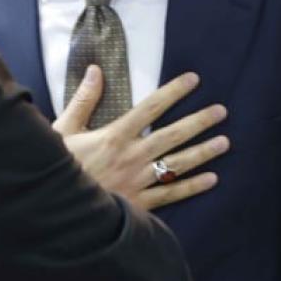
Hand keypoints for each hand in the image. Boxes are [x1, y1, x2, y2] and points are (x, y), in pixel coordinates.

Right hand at [54, 67, 227, 210]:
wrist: (56, 209)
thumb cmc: (57, 168)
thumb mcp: (63, 130)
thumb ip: (83, 100)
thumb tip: (94, 70)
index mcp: (114, 136)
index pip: (150, 108)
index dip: (173, 92)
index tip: (193, 79)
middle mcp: (131, 156)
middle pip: (172, 134)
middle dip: (198, 121)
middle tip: (221, 111)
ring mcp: (137, 181)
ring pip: (177, 164)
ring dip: (203, 152)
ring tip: (224, 142)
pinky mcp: (138, 204)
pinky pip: (170, 195)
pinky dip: (192, 187)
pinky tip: (212, 179)